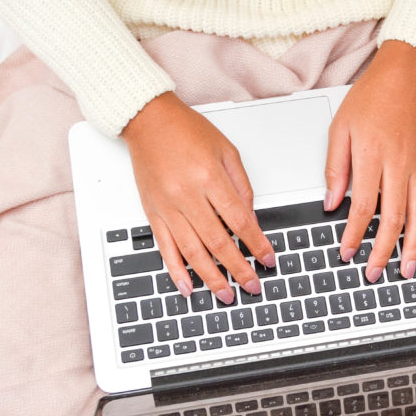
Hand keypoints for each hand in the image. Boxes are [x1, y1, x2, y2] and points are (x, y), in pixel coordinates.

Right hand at [121, 92, 274, 303]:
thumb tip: (250, 220)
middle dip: (238, 269)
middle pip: (218, 242)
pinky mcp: (152, 212)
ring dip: (211, 278)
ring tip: (226, 294)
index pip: (240, 221)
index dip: (257, 244)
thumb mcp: (226, 150)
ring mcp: (167, 206)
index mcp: (210, 177)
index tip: (268, 260)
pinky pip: (164, 247)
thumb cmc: (187, 131)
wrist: (147, 120)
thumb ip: (241, 186)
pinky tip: (187, 287)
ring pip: (192, 251)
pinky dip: (175, 270)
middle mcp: (187, 195)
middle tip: (252, 286)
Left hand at [323, 40, 415, 282]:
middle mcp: (399, 165)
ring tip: (406, 269)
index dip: (354, 234)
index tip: (347, 252)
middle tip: (373, 273)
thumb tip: (331, 201)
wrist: (406, 75)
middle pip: (393, 218)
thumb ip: (336, 167)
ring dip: (413, 246)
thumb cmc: (371, 98)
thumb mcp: (340, 128)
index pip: (362, 207)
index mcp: (372, 156)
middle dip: (382, 251)